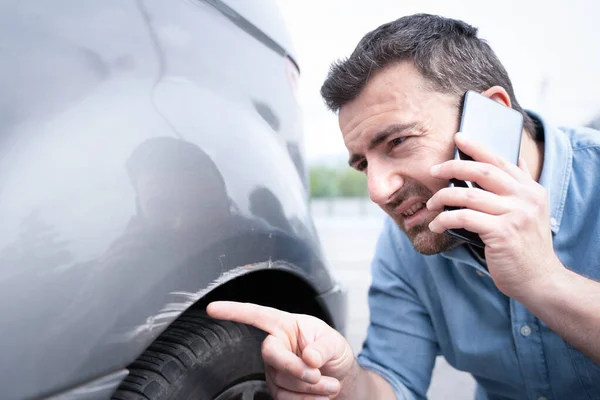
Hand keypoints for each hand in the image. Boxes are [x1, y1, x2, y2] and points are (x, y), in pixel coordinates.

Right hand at [206, 301, 354, 398]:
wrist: (341, 376)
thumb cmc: (333, 351)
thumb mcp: (334, 342)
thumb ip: (322, 347)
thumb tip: (309, 357)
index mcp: (286, 325)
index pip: (257, 315)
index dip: (234, 311)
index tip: (213, 309)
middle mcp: (276, 346)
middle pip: (270, 354)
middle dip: (295, 368)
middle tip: (318, 375)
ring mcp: (274, 370)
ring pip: (282, 381)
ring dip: (310, 388)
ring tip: (332, 385)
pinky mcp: (278, 390)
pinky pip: (286, 399)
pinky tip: (322, 396)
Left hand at [426, 132, 562, 299]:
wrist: (540, 280)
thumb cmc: (526, 247)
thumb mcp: (531, 212)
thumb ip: (519, 188)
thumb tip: (511, 161)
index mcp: (532, 190)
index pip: (501, 160)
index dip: (478, 147)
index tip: (458, 137)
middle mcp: (526, 198)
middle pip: (482, 172)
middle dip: (453, 167)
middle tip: (434, 170)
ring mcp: (515, 215)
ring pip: (468, 195)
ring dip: (443, 198)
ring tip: (431, 204)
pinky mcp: (503, 233)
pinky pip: (464, 218)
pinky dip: (445, 219)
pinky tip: (436, 225)